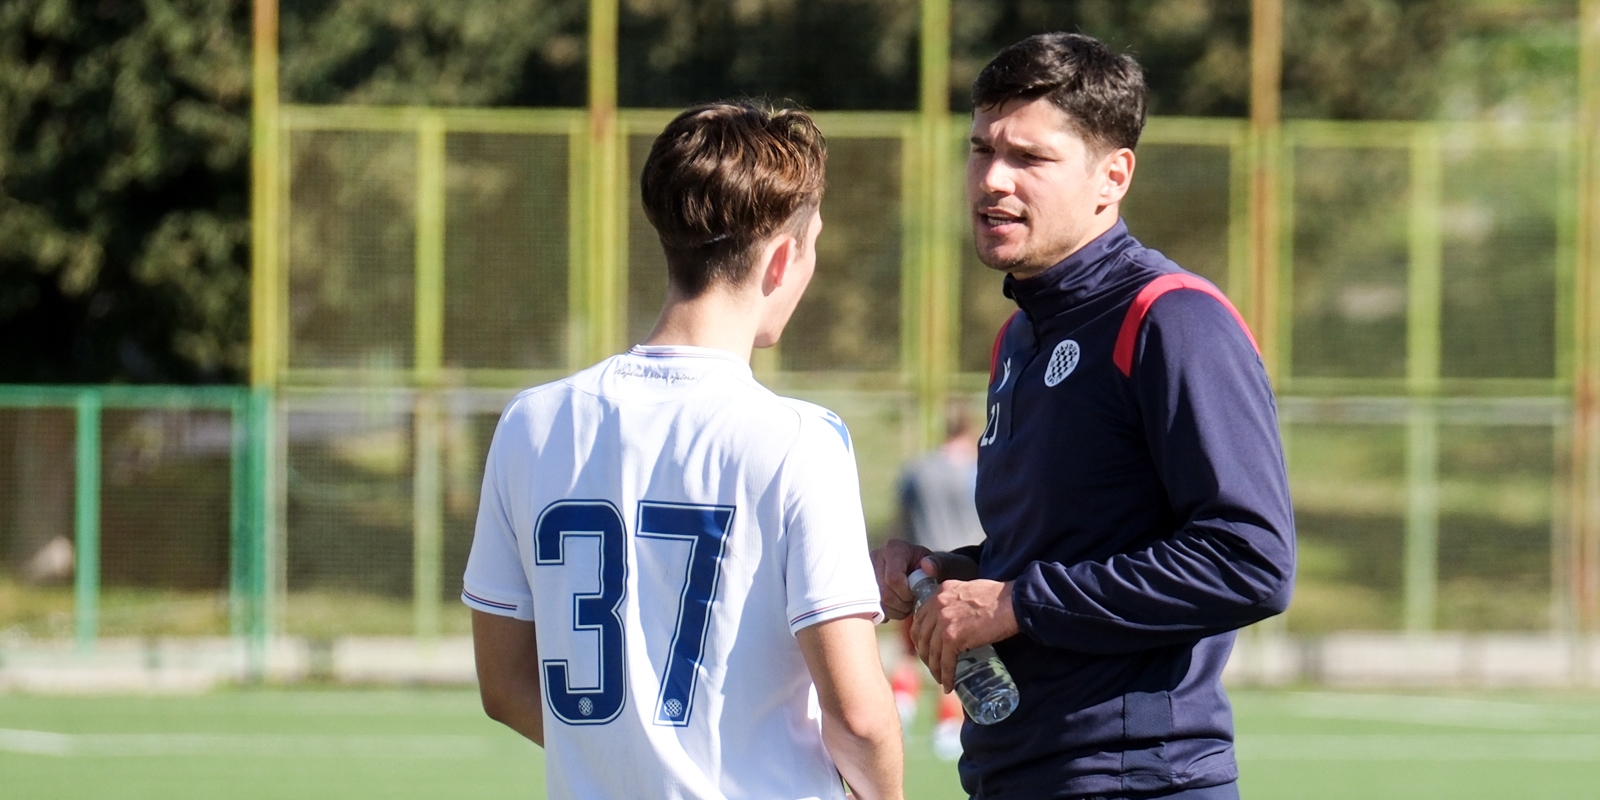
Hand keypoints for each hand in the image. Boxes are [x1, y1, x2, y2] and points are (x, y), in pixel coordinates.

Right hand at [870, 539, 932, 619]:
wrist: (916, 569)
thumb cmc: (927, 566)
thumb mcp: (937, 563)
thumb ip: (937, 564)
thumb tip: (927, 567)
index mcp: (894, 550)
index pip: (894, 579)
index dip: (906, 593)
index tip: (915, 596)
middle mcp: (876, 558)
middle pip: (884, 593)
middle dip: (901, 605)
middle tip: (911, 604)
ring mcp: (866, 573)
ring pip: (878, 603)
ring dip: (895, 611)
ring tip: (905, 606)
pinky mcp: (863, 587)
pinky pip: (872, 607)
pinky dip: (886, 612)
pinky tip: (895, 606)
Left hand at [911, 574, 1017, 692]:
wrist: (1014, 602)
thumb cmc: (999, 597)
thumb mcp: (967, 590)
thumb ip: (955, 600)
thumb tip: (953, 617)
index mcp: (940, 593)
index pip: (920, 619)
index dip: (920, 637)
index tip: (926, 649)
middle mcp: (937, 605)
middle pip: (921, 637)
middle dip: (925, 655)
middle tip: (933, 666)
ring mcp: (943, 621)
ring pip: (931, 652)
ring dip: (934, 669)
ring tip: (941, 679)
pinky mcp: (953, 637)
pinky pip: (945, 662)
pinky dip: (946, 676)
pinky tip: (948, 685)